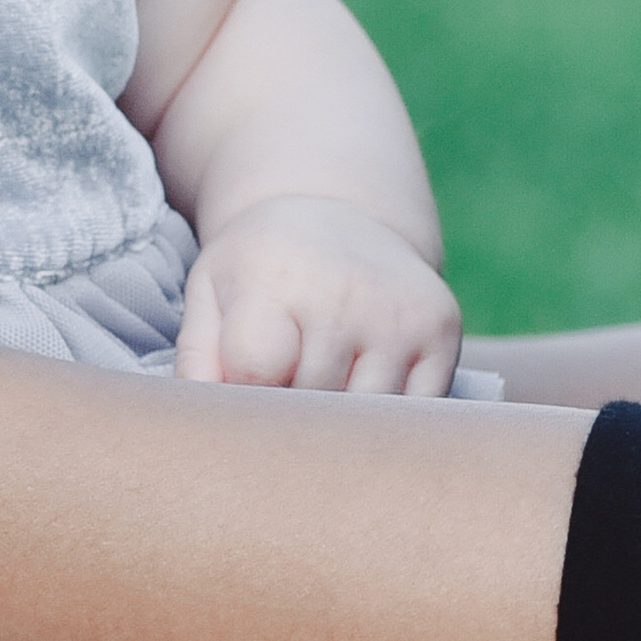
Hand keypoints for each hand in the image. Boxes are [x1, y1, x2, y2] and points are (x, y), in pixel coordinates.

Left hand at [173, 195, 462, 395]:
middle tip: (279, 386)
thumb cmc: (261, 268)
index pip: (257, 372)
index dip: (243, 394)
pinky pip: (413, 410)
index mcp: (274, 278)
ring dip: (338, 422)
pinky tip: (362, 382)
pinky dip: (385, 416)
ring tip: (319, 384)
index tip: (242, 383)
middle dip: (288, 411)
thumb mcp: (210, 292)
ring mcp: (401, 313)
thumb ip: (197, 358)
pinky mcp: (443, 329)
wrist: (341, 215)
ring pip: (364, 417)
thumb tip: (208, 425)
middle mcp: (345, 292)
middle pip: (309, 402)